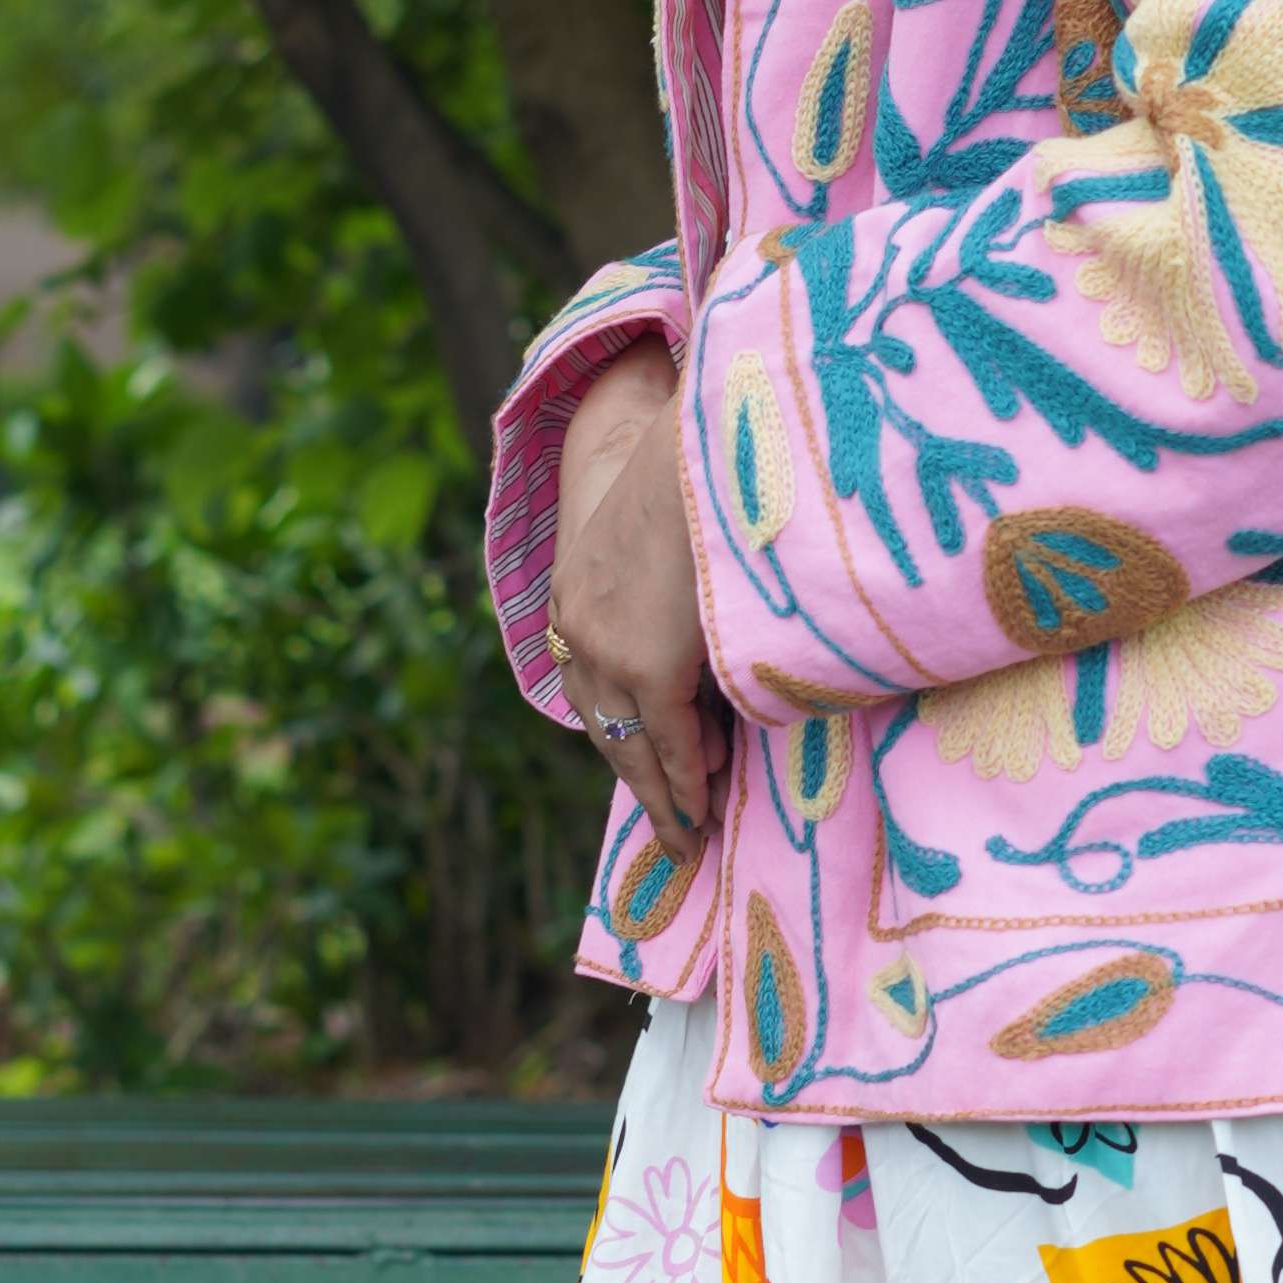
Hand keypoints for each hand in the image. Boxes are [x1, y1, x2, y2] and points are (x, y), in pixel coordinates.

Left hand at [549, 345, 718, 864]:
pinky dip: (687, 782)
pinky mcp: (648, 664)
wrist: (708, 443)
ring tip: (688, 839)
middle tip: (670, 834)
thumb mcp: (667, 536)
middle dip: (640, 785)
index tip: (648, 778)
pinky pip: (670, 741)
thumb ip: (670, 589)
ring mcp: (607, 649)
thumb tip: (705, 633)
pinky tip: (703, 810)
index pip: (594, 689)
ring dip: (665, 797)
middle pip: (606, 728)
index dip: (624, 738)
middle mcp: (577, 628)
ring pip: (634, 745)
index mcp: (573, 594)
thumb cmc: (704, 477)